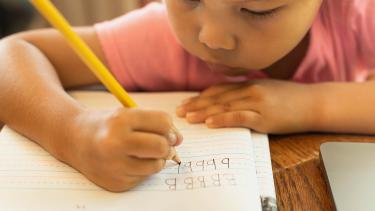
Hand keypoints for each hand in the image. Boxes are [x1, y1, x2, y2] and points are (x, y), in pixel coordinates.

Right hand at [65, 108, 182, 191]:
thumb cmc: (107, 125)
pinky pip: (144, 177)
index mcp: (121, 120)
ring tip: (143, 153)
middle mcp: (116, 143)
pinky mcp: (117, 183)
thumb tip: (179, 140)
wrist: (75, 140)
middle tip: (161, 144)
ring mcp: (115, 166)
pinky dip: (143, 169)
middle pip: (161, 146)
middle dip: (167, 145)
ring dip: (157, 159)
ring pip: (156, 165)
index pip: (163, 122)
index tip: (166, 131)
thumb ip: (155, 123)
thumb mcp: (128, 114)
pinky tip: (129, 162)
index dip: (169, 127)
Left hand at [176, 80, 318, 133]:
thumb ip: (247, 91)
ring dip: (204, 112)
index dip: (200, 97)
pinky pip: (239, 117)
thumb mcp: (266, 88)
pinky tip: (210, 123)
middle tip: (179, 111)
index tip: (186, 102)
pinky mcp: (264, 117)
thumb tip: (228, 98)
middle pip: (217, 98)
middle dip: (196, 105)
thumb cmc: (290, 98)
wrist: (313, 103)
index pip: (219, 90)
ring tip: (188, 118)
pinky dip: (223, 119)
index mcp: (248, 84)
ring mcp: (257, 103)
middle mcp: (249, 90)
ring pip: (224, 107)